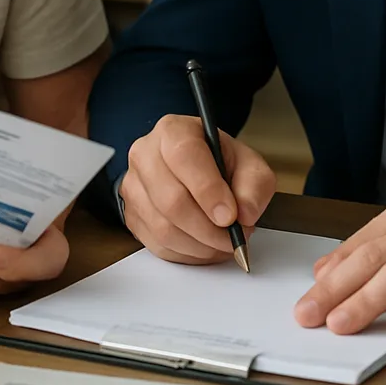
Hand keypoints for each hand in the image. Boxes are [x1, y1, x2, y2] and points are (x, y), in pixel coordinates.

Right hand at [120, 114, 276, 264]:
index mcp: (174, 131)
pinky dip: (187, 253)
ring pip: (164, 227)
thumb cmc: (220, 164)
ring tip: (222, 242)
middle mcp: (146, 154)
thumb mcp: (249, 165)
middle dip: (208, 228)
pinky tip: (204, 245)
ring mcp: (134, 186)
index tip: (230, 216)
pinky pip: (157, 245)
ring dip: (200, 245)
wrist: (198, 172)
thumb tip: (244, 214)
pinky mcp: (131, 215)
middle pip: (171, 199)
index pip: (184, 156)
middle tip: (233, 237)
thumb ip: (254, 186)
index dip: (208, 190)